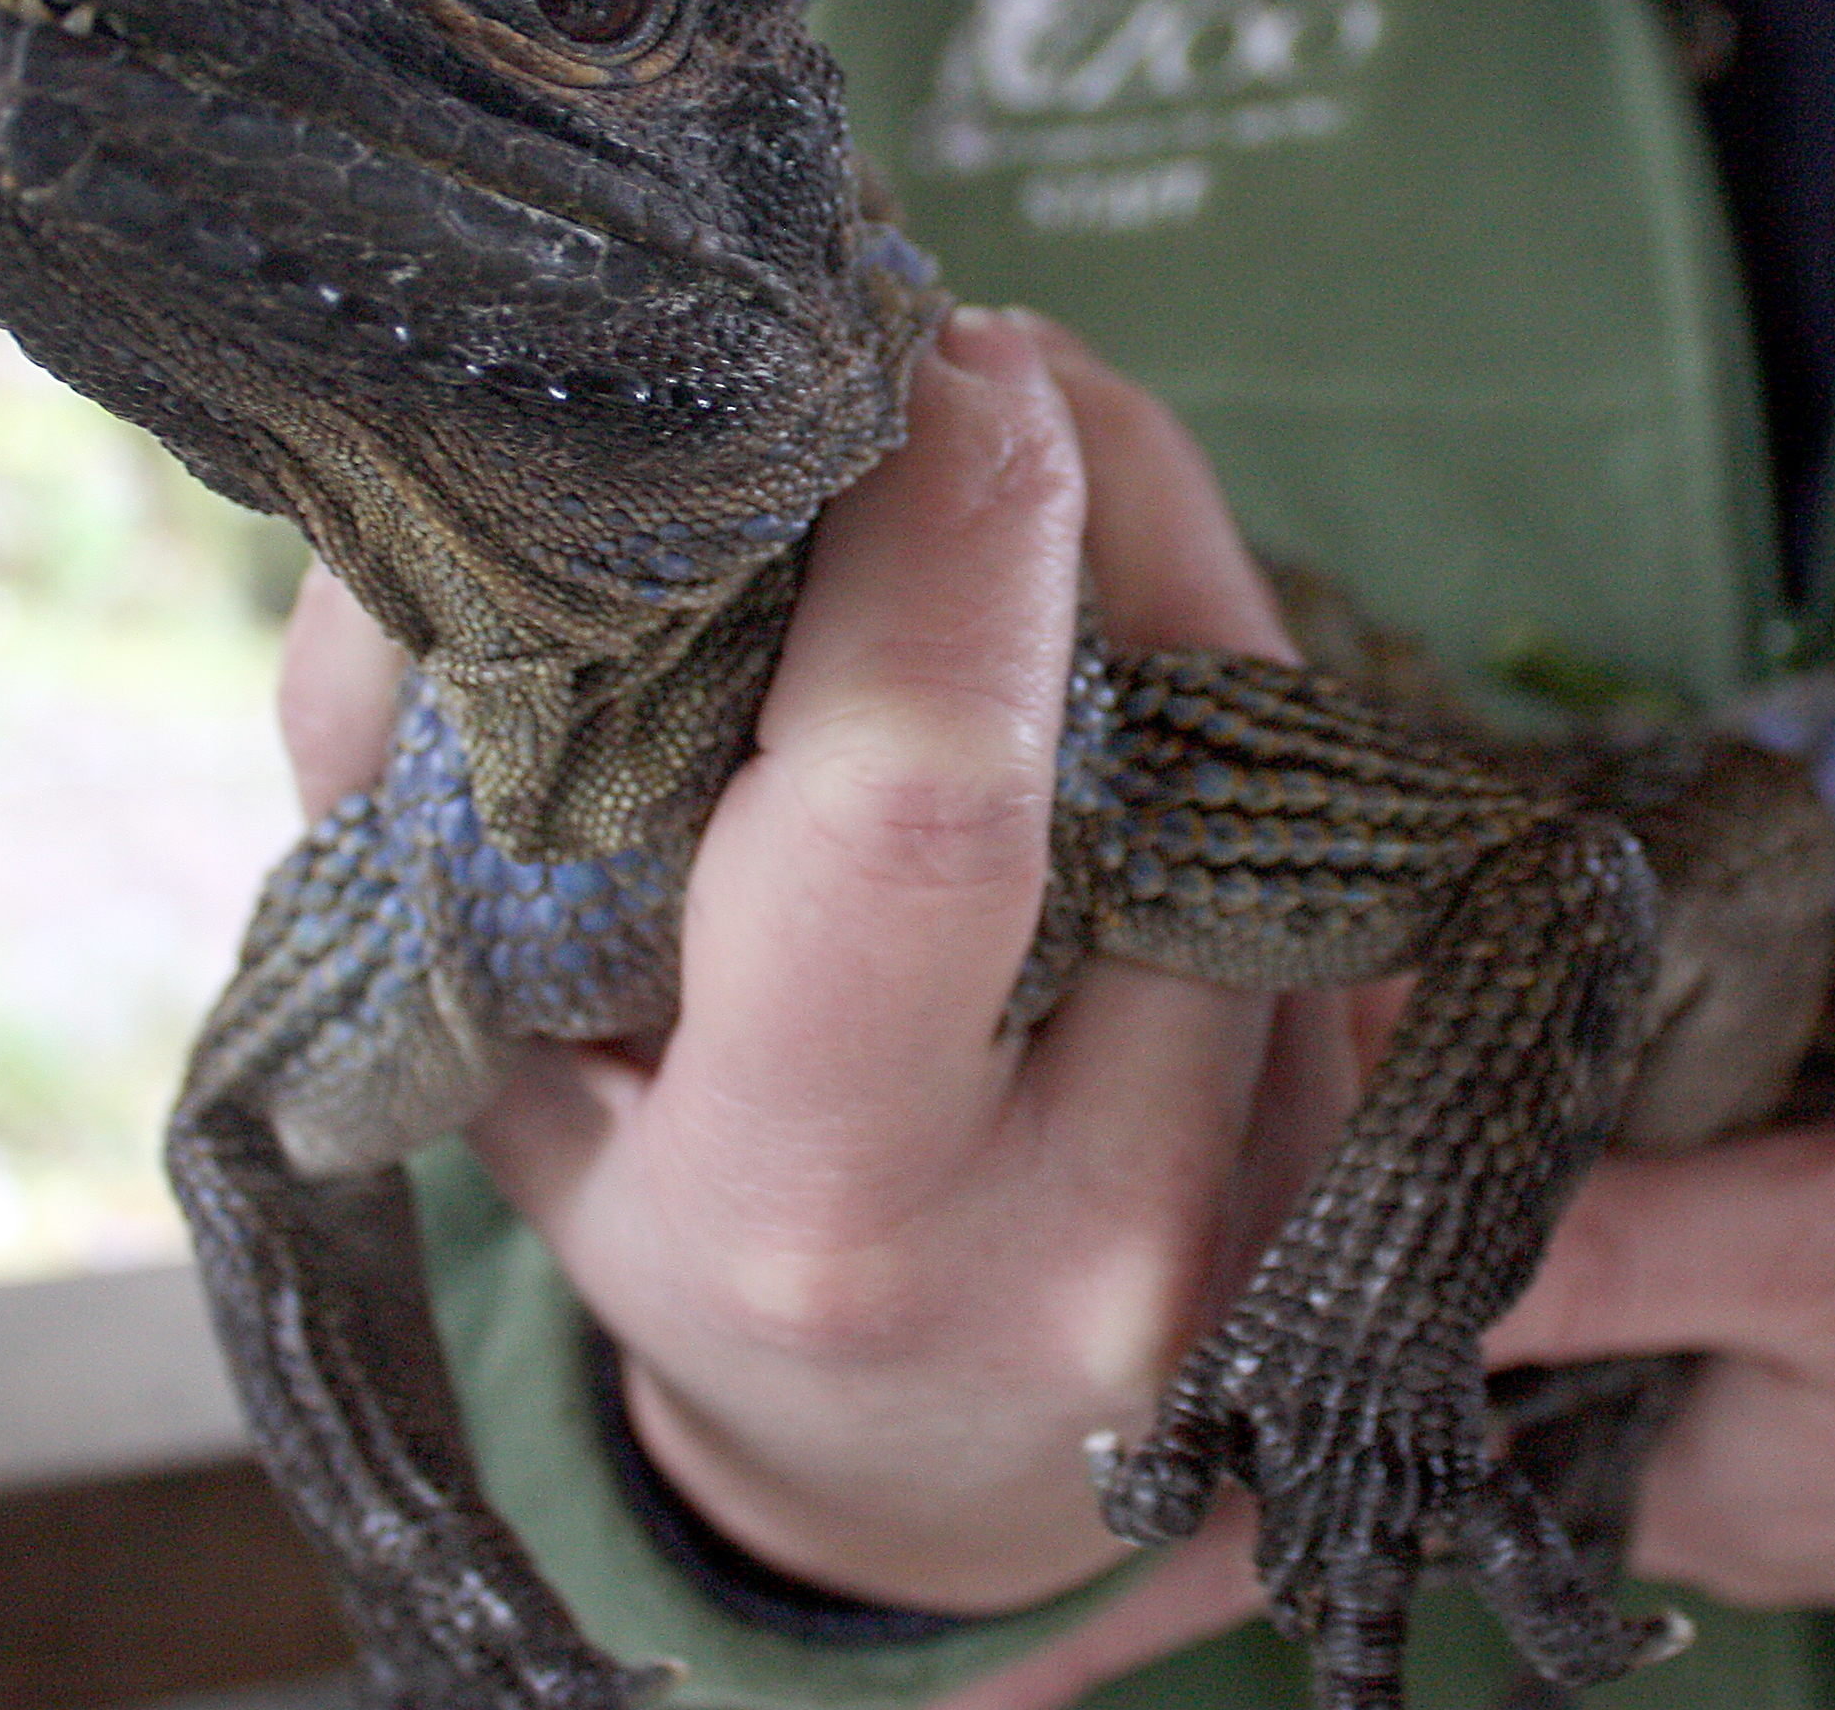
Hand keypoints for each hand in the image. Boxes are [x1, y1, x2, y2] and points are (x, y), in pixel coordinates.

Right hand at [276, 308, 1353, 1637]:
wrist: (926, 1477)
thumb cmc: (680, 1224)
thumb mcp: (510, 1054)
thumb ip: (430, 779)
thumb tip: (474, 512)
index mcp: (815, 1200)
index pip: (920, 822)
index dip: (943, 544)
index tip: (921, 357)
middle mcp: (1086, 1220)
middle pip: (1154, 731)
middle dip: (1061, 496)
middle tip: (954, 371)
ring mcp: (1283, 1194)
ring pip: (1272, 741)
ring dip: (1141, 568)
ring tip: (998, 525)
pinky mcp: (1404, 1150)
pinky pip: (1352, 814)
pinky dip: (1228, 669)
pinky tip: (1138, 632)